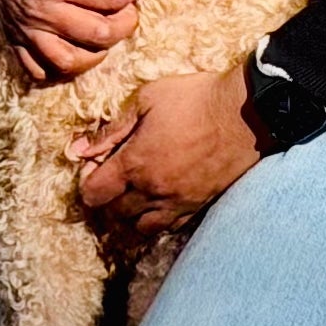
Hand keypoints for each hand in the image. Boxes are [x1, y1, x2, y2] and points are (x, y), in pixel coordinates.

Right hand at [0, 0, 149, 83]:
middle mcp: (39, 9)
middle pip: (98, 35)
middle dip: (125, 21)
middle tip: (126, 4)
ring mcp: (24, 28)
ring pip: (70, 62)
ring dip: (98, 52)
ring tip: (105, 29)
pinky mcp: (12, 37)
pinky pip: (39, 70)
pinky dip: (61, 67)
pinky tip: (75, 46)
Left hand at [72, 62, 260, 236]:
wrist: (246, 113)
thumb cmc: (195, 98)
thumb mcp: (146, 99)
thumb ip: (111, 128)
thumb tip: (79, 149)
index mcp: (134, 164)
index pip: (93, 193)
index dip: (87, 182)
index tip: (96, 166)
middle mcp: (153, 191)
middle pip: (114, 213)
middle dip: (107, 198)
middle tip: (115, 176)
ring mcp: (178, 202)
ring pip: (141, 227)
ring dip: (130, 214)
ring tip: (134, 194)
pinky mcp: (199, 206)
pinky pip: (169, 227)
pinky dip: (157, 220)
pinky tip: (159, 201)